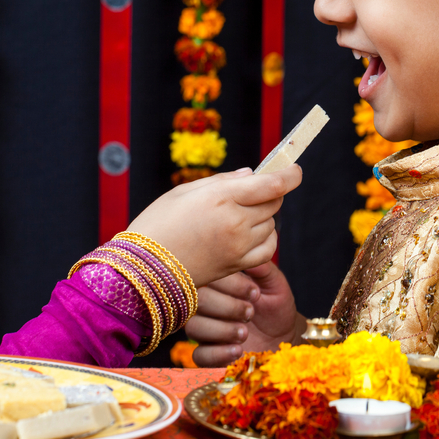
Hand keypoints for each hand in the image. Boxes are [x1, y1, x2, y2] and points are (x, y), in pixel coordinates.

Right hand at [126, 165, 301, 287]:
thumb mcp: (184, 192)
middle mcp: (235, 221)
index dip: (290, 175)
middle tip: (253, 192)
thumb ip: (223, 181)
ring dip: (264, 216)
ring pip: (271, 225)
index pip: (272, 184)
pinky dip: (265, 239)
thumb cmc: (158, 223)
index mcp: (222, 197)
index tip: (295, 170)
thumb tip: (252, 175)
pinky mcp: (237, 265)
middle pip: (274, 203)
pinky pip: (268, 249)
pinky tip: (250, 235)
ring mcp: (239, 246)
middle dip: (270, 194)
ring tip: (239, 215)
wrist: (143, 268)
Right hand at [185, 261, 305, 366]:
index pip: (209, 276)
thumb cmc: (276, 306)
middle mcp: (205, 304)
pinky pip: (199, 356)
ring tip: (245, 333)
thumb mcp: (274, 284)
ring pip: (194, 327)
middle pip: (197, 301)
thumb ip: (262, 268)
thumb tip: (248, 252)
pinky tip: (238, 350)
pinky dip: (218, 353)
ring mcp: (204, 329)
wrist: (284, 337)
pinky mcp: (207, 354)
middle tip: (251, 312)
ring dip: (222, 330)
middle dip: (227, 307)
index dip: (231, 284)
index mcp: (217, 283)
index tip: (255, 293)